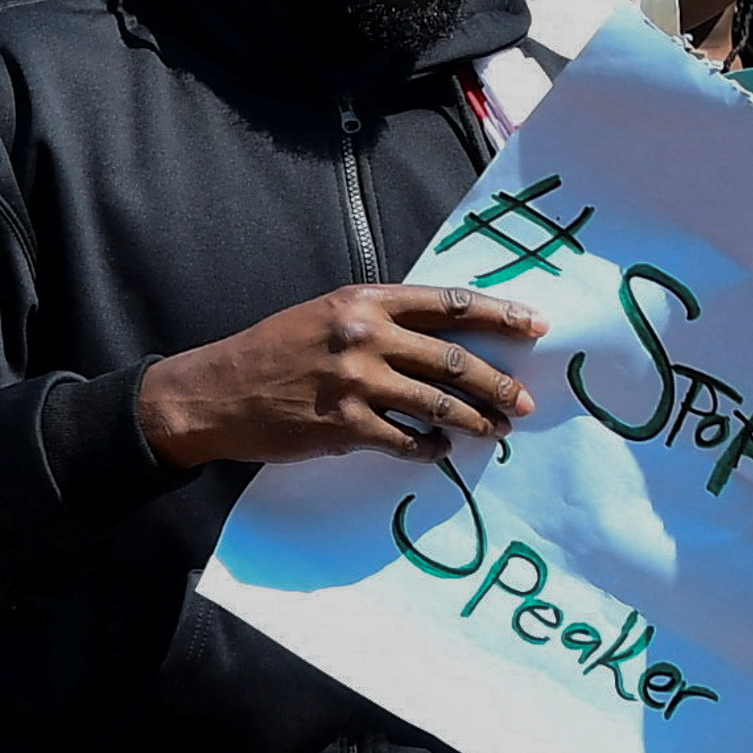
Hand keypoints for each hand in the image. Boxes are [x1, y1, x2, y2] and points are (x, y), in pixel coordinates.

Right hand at [134, 285, 548, 468]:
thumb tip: (440, 336)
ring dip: (474, 421)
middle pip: (453, 358)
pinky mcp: (344, 426)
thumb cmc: (272, 351)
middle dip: (498, 382)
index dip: (499, 314)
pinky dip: (429, 449)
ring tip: (494, 430)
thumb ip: (379, 319)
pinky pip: (405, 441)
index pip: (448, 303)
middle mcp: (365, 336)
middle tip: (525, 401)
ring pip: (438, 403)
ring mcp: (355, 383)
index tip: (536, 325)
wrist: (216, 391)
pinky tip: (438, 451)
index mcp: (364, 301)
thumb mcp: (326, 314)